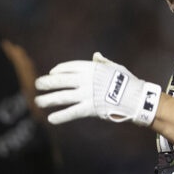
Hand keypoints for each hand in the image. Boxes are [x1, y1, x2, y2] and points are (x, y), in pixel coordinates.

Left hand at [34, 52, 161, 125]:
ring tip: (37, 101)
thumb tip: (96, 55)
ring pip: (62, 97)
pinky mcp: (90, 108)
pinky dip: (61, 116)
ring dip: (48, 99)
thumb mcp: (115, 67)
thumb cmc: (128, 82)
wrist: (137, 98)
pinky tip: (51, 118)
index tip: (52, 73)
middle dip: (47, 82)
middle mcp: (86, 80)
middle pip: (61, 80)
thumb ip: (102, 62)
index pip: (69, 67)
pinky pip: (72, 112)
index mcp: (91, 68)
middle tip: (37, 84)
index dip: (58, 70)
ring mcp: (87, 94)